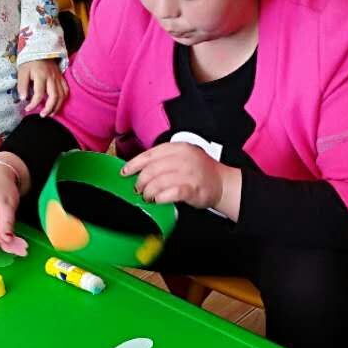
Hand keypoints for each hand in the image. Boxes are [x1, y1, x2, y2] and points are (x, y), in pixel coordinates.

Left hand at [17, 59, 67, 116]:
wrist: (40, 50)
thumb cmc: (30, 62)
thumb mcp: (22, 71)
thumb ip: (22, 85)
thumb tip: (23, 99)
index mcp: (41, 75)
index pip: (39, 93)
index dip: (33, 104)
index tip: (27, 109)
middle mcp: (52, 77)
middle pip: (54, 96)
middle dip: (49, 108)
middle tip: (42, 115)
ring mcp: (58, 78)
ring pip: (61, 95)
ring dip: (57, 106)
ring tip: (50, 113)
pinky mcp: (62, 78)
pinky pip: (66, 90)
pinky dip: (63, 99)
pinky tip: (58, 104)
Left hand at [121, 142, 237, 213]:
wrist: (222, 183)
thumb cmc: (198, 171)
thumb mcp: (182, 157)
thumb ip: (163, 160)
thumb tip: (137, 169)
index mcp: (178, 148)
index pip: (149, 155)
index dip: (133, 164)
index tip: (124, 173)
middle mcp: (183, 158)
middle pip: (151, 170)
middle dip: (141, 182)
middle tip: (138, 190)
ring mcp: (189, 173)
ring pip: (158, 183)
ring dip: (149, 192)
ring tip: (148, 197)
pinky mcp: (193, 189)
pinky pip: (170, 194)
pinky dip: (160, 198)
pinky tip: (158, 200)